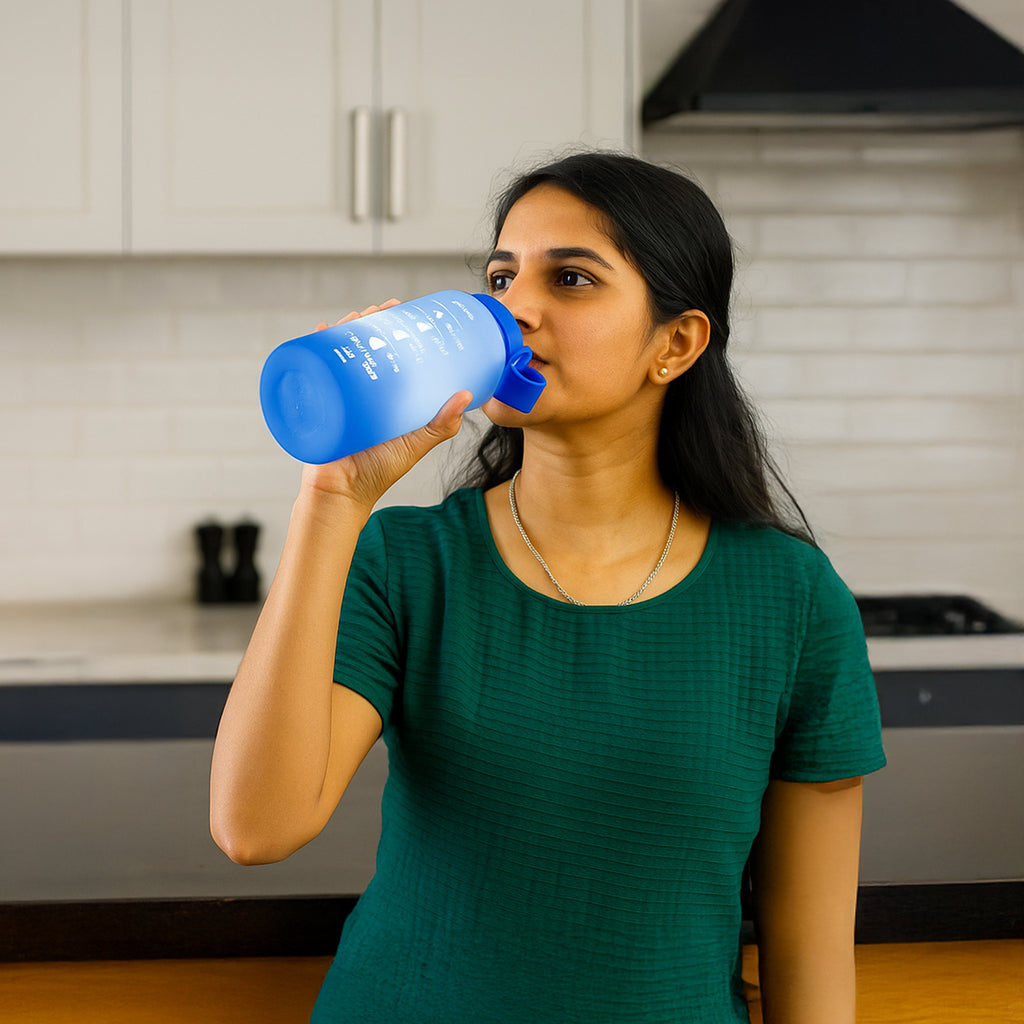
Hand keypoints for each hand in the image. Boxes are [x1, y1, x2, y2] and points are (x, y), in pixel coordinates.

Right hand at [299, 301, 472, 510]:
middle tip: (381, 310)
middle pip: (362, 345)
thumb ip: (440, 424)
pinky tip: (322, 331)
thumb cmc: (378, 472)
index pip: (387, 351)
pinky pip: (312, 369)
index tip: (401, 311)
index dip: (392, 328)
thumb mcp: (415, 444)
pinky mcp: (318, 401)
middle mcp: (359, 389)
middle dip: (369, 321)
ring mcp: (337, 393)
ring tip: (356, 317)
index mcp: (382, 394)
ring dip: (345, 327)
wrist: (341, 494)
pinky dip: (313, 347)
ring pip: (338, 351)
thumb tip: (465, 394)